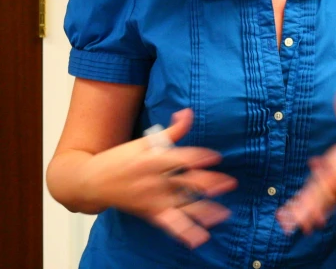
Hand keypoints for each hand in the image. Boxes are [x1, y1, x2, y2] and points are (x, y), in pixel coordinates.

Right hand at [80, 109, 236, 247]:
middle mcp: (155, 181)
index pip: (181, 158)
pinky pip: (169, 224)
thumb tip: (188, 112)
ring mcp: (153, 199)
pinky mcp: (150, 213)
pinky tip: (200, 237)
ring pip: (182, 205)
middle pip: (186, 182)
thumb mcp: (145, 141)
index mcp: (153, 160)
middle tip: (229, 183)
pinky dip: (185, 232)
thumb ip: (172, 131)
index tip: (216, 157)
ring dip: (203, 211)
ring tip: (222, 213)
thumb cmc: (120, 159)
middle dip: (208, 183)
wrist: (91, 182)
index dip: (199, 157)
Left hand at [276, 87, 335, 233]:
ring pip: (320, 203)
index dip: (331, 170)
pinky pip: (316, 210)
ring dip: (307, 211)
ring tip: (296, 221)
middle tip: (305, 204)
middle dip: (317, 197)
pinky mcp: (330, 203)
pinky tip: (295, 224)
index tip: (320, 169)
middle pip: (327, 189)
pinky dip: (307, 216)